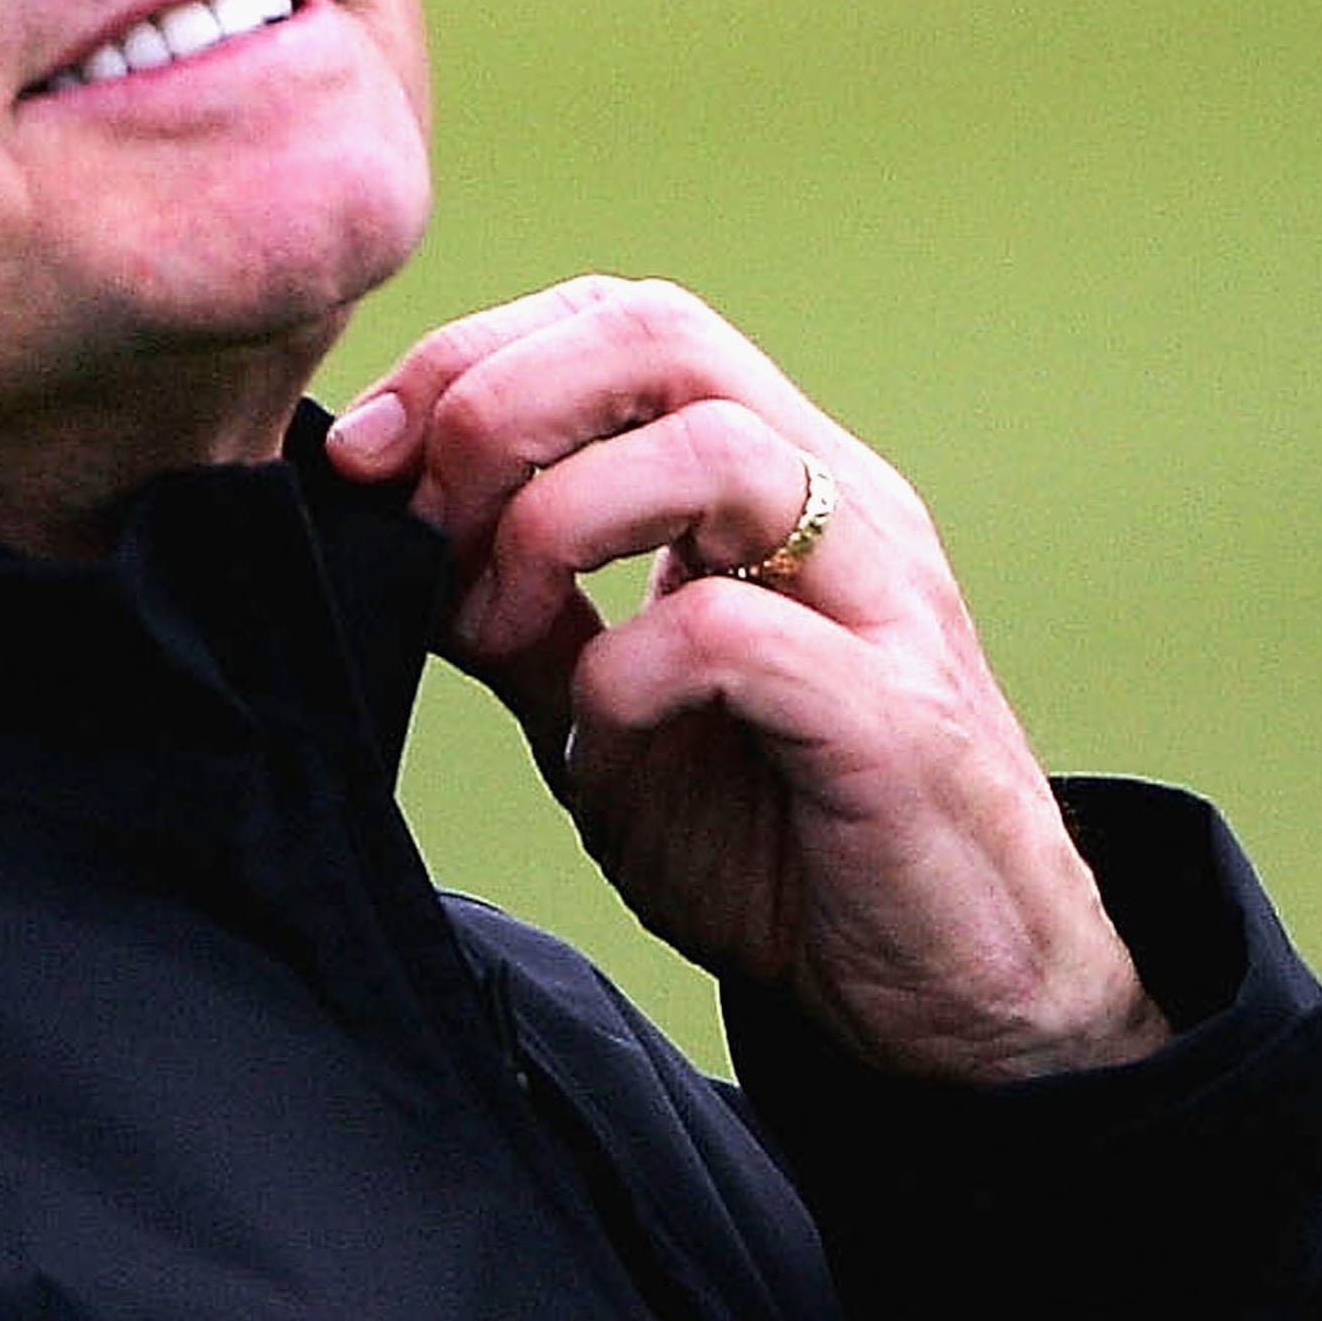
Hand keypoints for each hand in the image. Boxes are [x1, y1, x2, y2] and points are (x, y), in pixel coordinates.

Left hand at [327, 278, 1167, 1082]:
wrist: (953, 997)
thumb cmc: (791, 849)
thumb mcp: (612, 717)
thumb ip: (524, 623)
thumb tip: (394, 539)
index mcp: (773, 487)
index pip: (623, 323)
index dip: (476, 356)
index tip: (368, 454)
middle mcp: (838, 508)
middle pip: (665, 337)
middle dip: (500, 403)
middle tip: (417, 516)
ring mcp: (878, 602)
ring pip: (715, 450)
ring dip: (555, 519)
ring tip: (494, 626)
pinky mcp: (891, 720)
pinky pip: (741, 633)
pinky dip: (629, 665)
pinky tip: (599, 727)